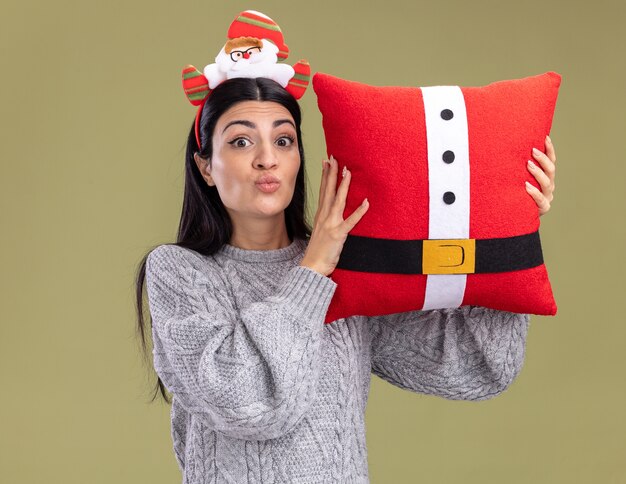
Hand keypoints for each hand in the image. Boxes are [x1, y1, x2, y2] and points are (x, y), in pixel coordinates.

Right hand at [300, 155, 368, 275]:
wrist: (311, 267)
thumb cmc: (317, 251)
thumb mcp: (319, 232)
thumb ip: (325, 220)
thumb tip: (329, 212)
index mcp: (320, 216)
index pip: (323, 191)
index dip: (325, 176)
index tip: (327, 162)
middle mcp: (324, 217)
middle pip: (329, 191)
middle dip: (332, 174)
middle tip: (335, 158)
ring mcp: (331, 225)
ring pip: (338, 201)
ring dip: (343, 186)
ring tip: (348, 172)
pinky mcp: (338, 235)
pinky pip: (351, 221)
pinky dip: (359, 212)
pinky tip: (366, 202)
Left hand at [526, 135, 556, 215]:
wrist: (519, 215)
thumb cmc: (518, 193)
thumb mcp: (521, 179)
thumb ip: (522, 168)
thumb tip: (514, 147)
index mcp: (547, 177)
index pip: (551, 161)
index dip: (550, 149)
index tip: (545, 138)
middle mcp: (549, 186)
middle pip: (551, 170)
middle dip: (542, 159)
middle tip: (533, 150)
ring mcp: (547, 197)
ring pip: (547, 183)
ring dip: (538, 173)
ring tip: (528, 164)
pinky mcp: (542, 208)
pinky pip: (540, 200)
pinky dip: (533, 192)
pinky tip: (526, 186)